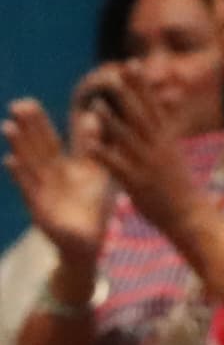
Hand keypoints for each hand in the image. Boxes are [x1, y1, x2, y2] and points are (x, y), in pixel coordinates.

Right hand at [1, 94, 113, 265]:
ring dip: (19, 146)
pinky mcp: (40, 208)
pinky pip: (29, 188)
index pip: (47, 141)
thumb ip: (92, 146)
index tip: (28, 102)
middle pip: (35, 148)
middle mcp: (47, 178)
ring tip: (8, 126)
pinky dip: (20, 175)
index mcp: (60, 168)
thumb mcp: (94, 172)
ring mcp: (42, 192)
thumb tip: (92, 115)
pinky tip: (10, 161)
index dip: (38, 123)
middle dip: (26, 127)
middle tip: (16, 104)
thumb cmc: (90, 206)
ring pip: (29, 164)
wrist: (89, 241)